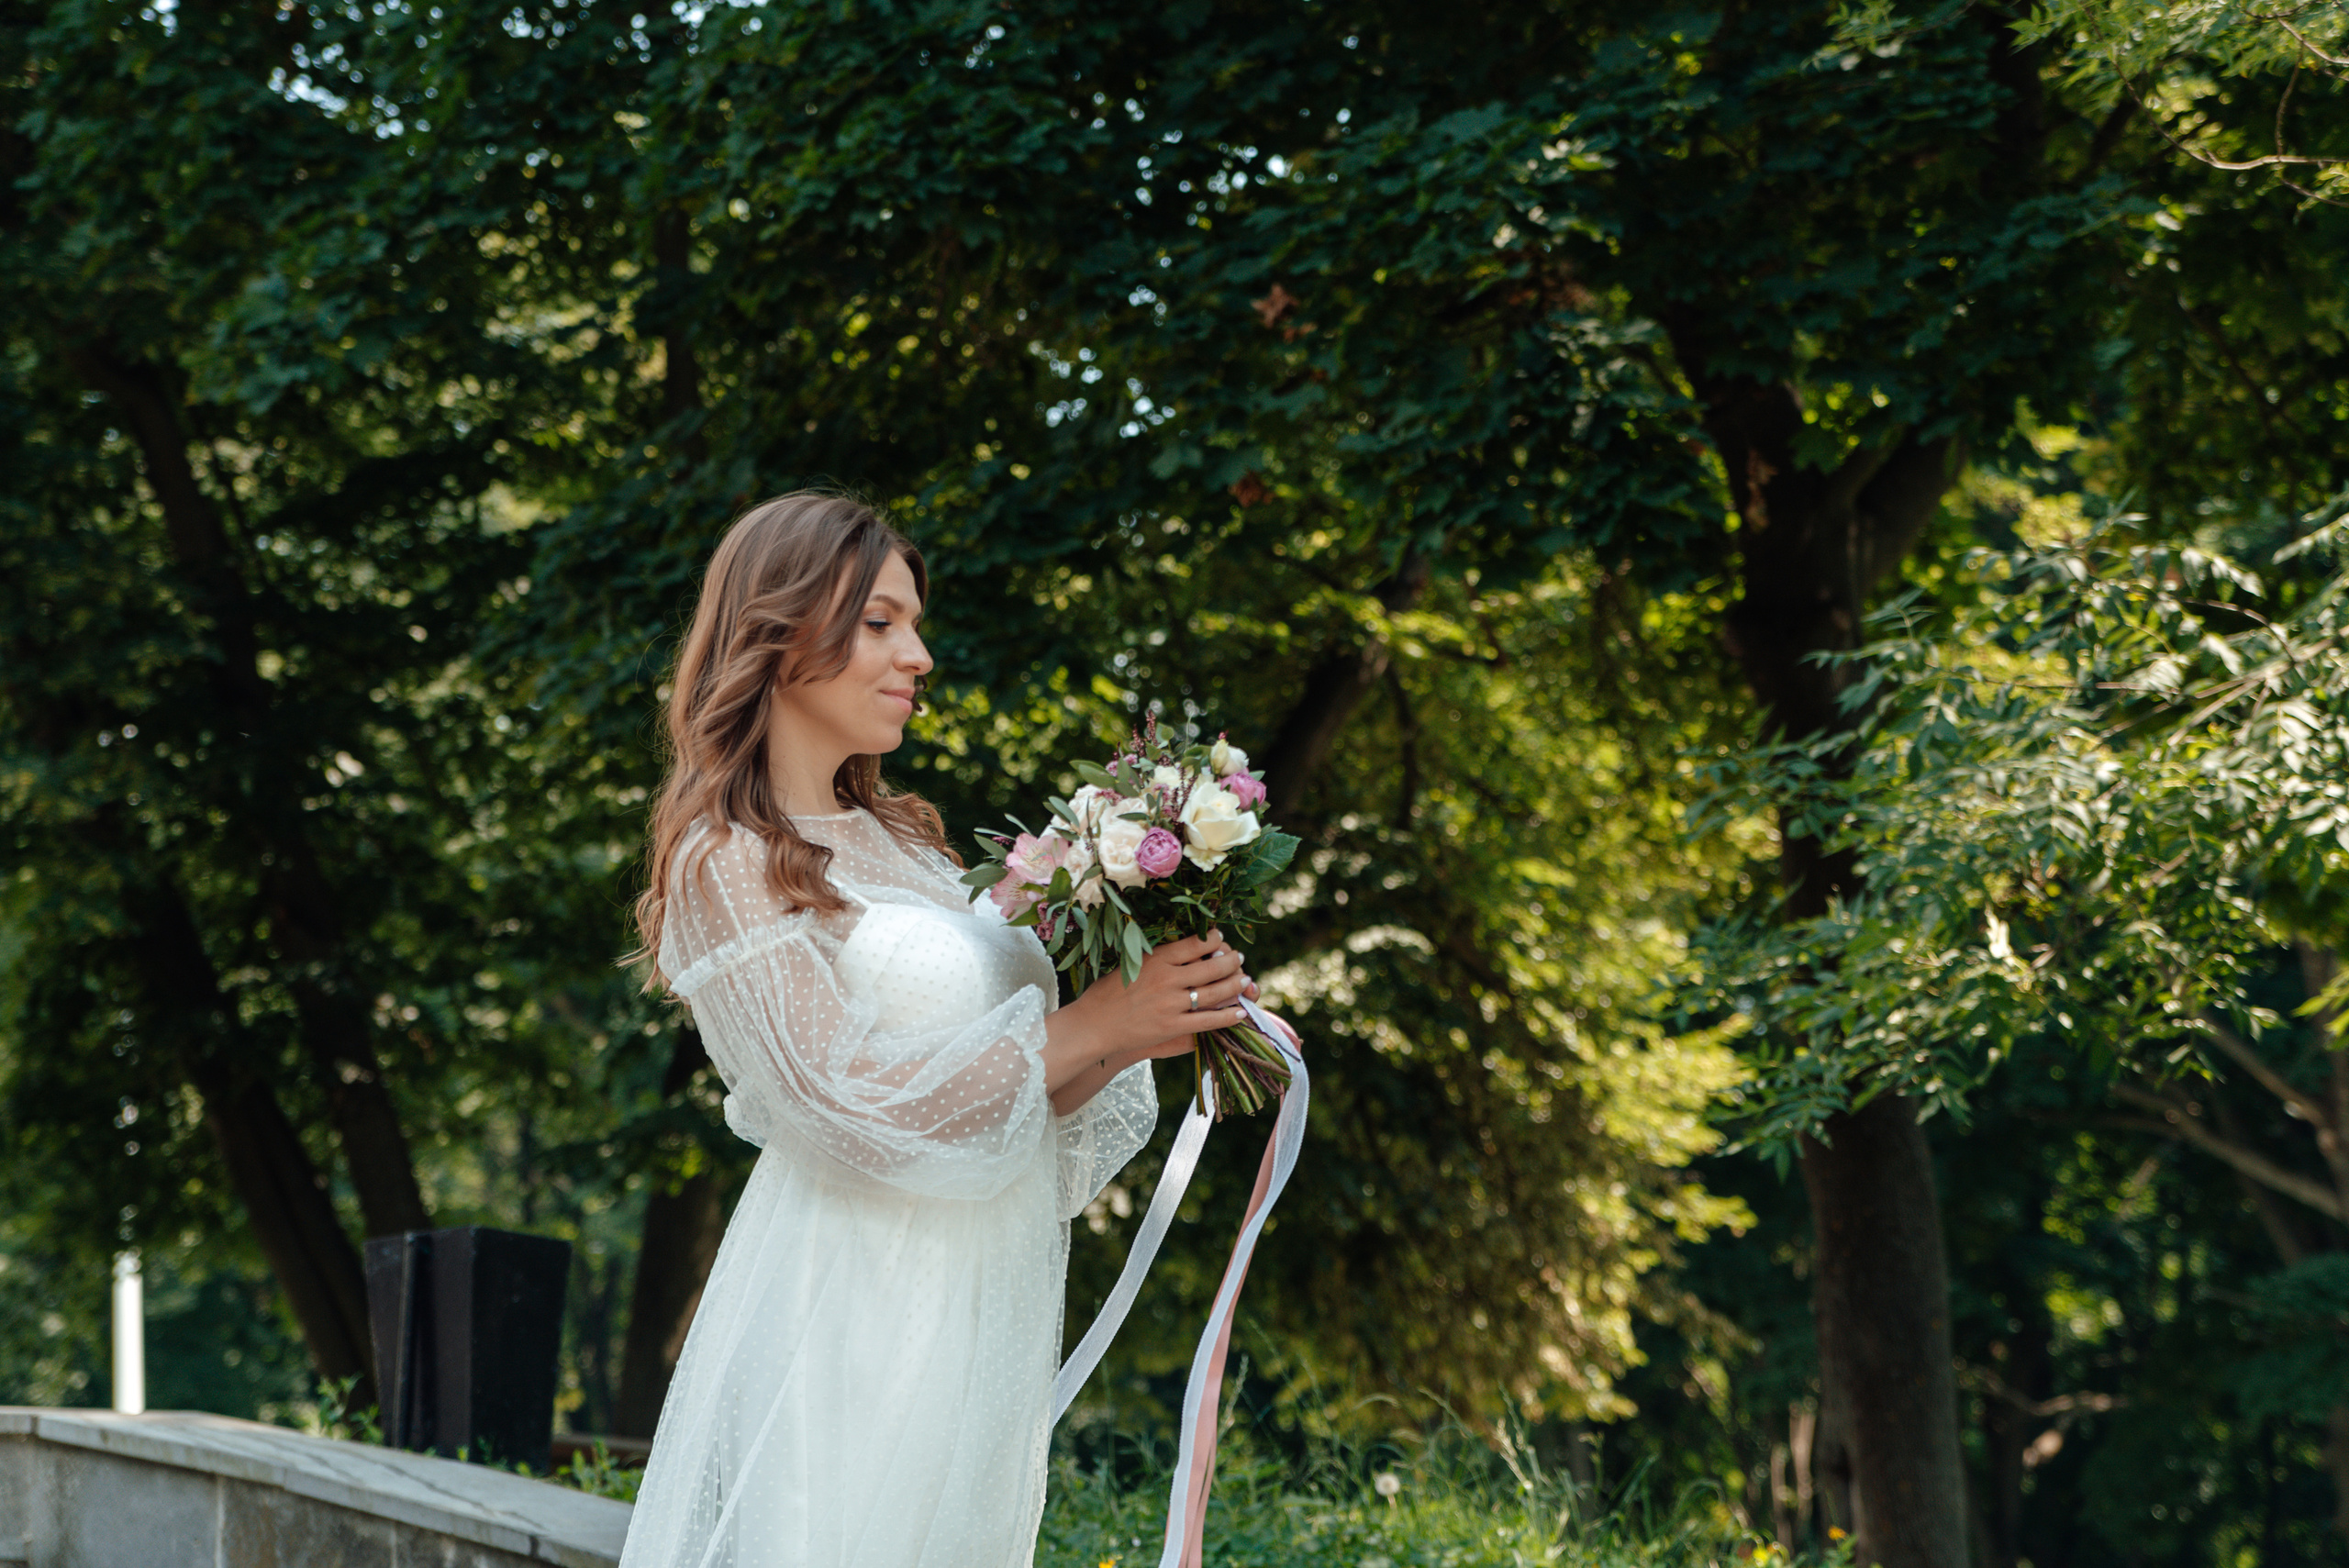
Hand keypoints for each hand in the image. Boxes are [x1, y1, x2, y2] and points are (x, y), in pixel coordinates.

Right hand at [1069, 928, 1252, 1061]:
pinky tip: (1240, 1012)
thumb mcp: (1131, 963)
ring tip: (1245, 980)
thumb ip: (1159, 958)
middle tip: (1239, 958)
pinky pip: (1208, 1020)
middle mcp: (1167, 979)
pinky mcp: (1172, 1027)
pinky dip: (1228, 1016)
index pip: (1195, 944)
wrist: (1093, 1025)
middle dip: (1231, 960)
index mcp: (1156, 959)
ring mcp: (1171, 1004)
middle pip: (1211, 966)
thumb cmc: (1107, 992)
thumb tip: (1187, 949)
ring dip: (1235, 984)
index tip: (1220, 938)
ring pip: (1215, 992)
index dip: (1214, 939)